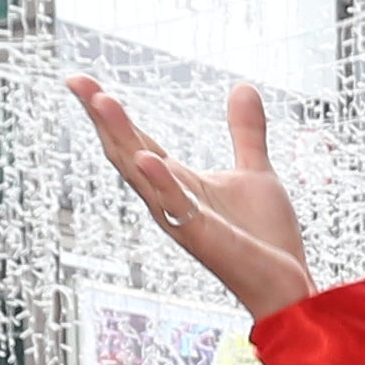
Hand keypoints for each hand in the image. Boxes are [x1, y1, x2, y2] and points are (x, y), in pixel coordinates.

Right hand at [69, 78, 316, 319]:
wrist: (287, 285)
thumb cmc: (264, 240)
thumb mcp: (255, 171)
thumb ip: (245, 131)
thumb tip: (242, 86)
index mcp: (178, 184)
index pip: (135, 141)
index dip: (109, 112)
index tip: (81, 80)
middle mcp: (170, 201)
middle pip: (125, 153)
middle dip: (101, 117)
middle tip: (76, 80)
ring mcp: (182, 220)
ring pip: (141, 175)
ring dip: (121, 138)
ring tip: (101, 101)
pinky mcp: (203, 237)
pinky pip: (176, 207)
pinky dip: (161, 182)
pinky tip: (146, 157)